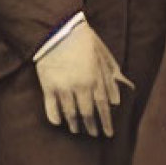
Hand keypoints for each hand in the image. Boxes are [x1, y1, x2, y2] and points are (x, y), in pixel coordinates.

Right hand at [34, 21, 133, 136]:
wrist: (58, 29)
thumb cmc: (84, 40)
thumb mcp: (103, 56)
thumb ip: (111, 77)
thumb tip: (117, 98)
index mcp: (96, 78)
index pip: (103, 106)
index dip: (107, 122)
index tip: (109, 134)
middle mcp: (80, 86)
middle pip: (87, 113)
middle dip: (92, 126)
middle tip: (94, 134)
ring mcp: (63, 87)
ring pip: (70, 113)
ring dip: (75, 124)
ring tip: (77, 130)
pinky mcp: (48, 86)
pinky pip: (51, 108)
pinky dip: (55, 117)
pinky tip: (59, 122)